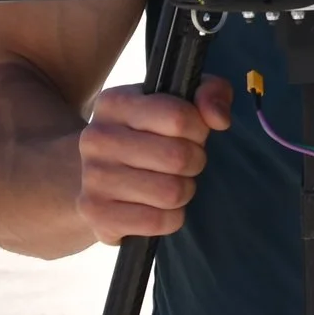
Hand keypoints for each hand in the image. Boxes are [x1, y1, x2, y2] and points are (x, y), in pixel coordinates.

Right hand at [76, 76, 231, 244]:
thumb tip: (219, 119)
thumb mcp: (180, 101)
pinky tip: (159, 206)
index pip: (179, 117)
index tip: (193, 133)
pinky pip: (157, 222)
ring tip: (172, 182)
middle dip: (195, 161)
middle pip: (178, 157)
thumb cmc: (150, 133)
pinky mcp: (97, 215)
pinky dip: (170, 217)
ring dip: (184, 190)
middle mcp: (97, 138)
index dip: (199, 129)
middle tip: (185, 162)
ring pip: (171, 192)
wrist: (98, 175)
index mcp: (115, 102)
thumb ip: (211, 92)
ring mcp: (93, 178)